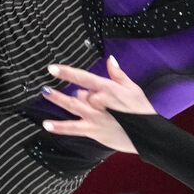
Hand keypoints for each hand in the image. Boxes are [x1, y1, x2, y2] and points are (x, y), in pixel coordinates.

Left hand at [39, 58, 154, 152]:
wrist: (148, 134)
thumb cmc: (142, 110)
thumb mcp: (132, 88)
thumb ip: (118, 74)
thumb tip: (110, 60)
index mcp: (108, 88)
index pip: (83, 77)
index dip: (66, 72)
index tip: (52, 68)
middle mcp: (99, 101)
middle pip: (78, 93)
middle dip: (70, 93)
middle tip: (52, 89)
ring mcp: (94, 116)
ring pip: (72, 106)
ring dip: (57, 99)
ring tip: (45, 93)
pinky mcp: (93, 131)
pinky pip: (72, 128)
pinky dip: (59, 127)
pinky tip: (47, 124)